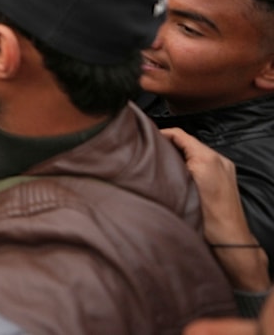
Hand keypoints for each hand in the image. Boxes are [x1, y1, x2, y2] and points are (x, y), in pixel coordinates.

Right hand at [160, 128, 269, 291]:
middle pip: (187, 143)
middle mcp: (218, 160)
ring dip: (180, 156)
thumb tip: (153, 156)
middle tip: (150, 153)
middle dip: (169, 146)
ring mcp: (224, 169)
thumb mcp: (180, 188)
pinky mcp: (226, 178)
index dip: (160, 134)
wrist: (229, 240)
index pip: (179, 134)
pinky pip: (204, 163)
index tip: (146, 139)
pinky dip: (191, 164)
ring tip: (162, 164)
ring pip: (195, 153)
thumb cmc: (206, 219)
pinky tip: (179, 176)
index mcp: (206, 158)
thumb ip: (169, 167)